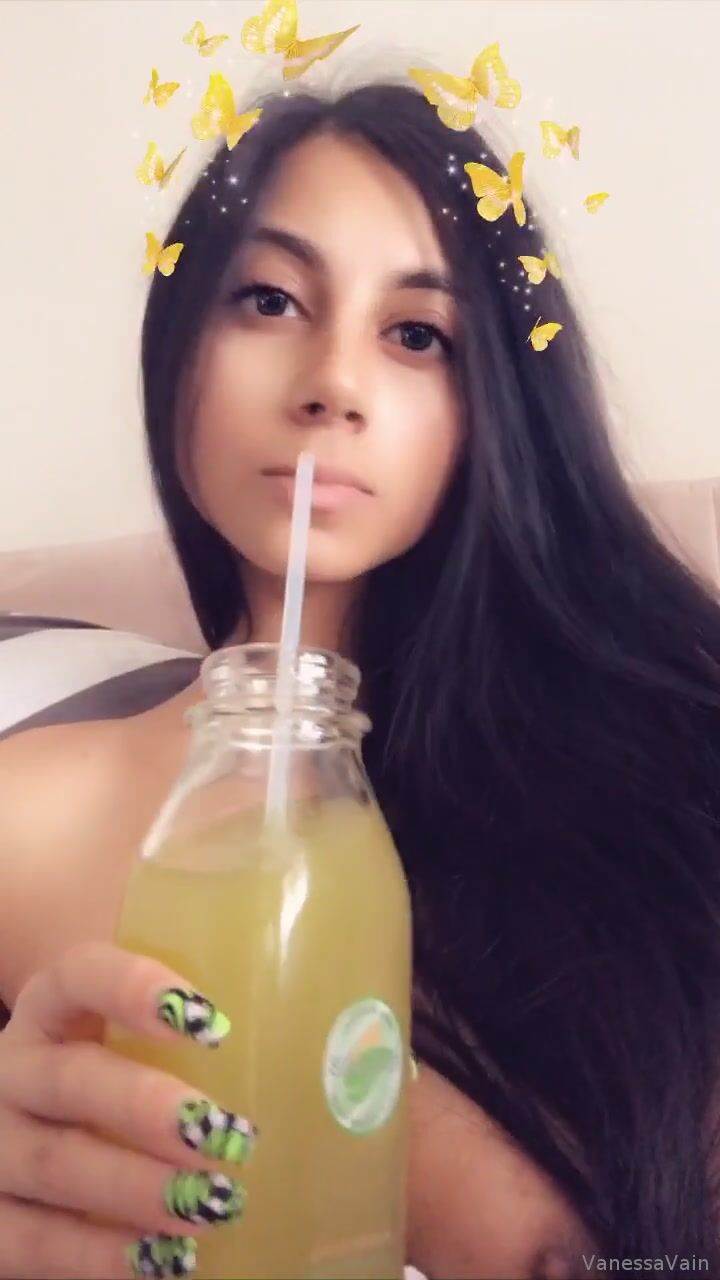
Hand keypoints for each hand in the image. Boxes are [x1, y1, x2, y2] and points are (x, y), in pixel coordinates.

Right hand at [0, 941, 257, 1278]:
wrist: (32, 1124)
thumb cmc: (115, 1066)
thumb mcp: (140, 1026)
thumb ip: (199, 998)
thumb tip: (309, 993)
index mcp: (51, 1005)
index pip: (81, 976)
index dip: (133, 988)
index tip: (205, 1017)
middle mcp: (13, 1068)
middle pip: (69, 1078)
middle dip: (143, 1107)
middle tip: (217, 1130)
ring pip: (54, 1163)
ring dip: (134, 1188)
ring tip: (212, 1202)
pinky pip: (33, 1241)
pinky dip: (97, 1255)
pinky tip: (164, 1258)